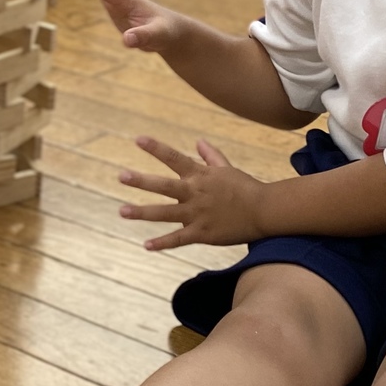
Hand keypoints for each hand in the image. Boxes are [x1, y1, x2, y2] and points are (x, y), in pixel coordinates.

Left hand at [118, 136, 268, 249]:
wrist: (264, 211)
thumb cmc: (245, 188)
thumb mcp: (227, 169)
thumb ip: (210, 156)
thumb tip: (198, 141)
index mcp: (200, 176)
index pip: (174, 158)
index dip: (156, 148)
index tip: (138, 139)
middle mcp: (195, 193)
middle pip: (163, 186)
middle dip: (141, 181)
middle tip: (121, 176)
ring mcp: (197, 214)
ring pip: (165, 213)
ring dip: (142, 212)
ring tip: (122, 211)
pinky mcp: (202, 233)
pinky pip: (178, 239)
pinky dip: (162, 243)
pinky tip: (146, 245)